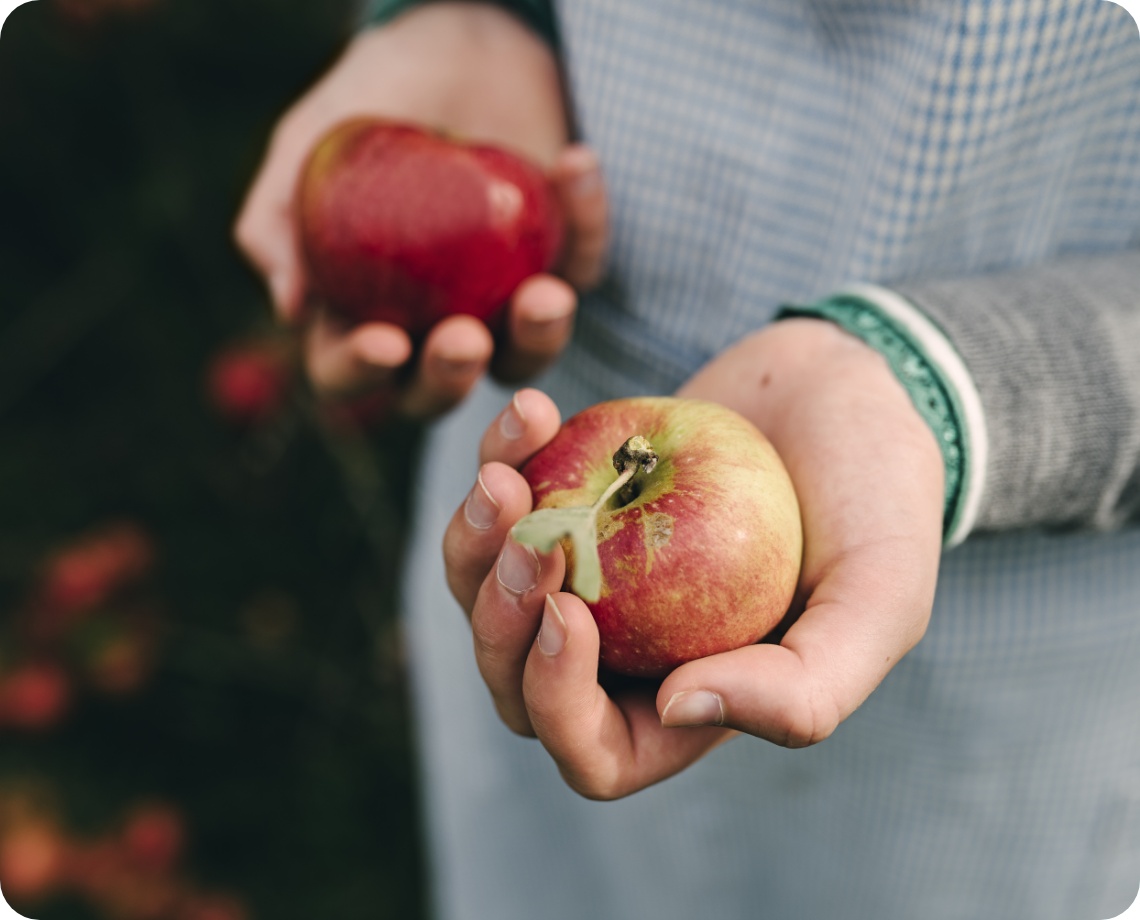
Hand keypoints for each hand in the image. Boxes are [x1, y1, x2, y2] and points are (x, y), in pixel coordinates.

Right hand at [233, 3, 607, 418]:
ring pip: (523, 358)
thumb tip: (291, 306)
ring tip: (547, 295)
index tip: (385, 342)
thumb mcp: (309, 142)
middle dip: (450, 378)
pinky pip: (584, 263)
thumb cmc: (371, 100)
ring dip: (538, 339)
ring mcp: (501, 305)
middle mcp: (430, 327)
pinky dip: (586, 220)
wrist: (454, 45)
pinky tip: (572, 164)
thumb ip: (276, 217)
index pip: (346, 372)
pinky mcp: (564, 265)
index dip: (359, 371)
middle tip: (465, 339)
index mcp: (357, 315)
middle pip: (436, 391)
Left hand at [443, 320, 945, 798]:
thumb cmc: (877, 500)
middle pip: (513, 680)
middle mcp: (627, 651)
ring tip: (503, 474)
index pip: (592, 753)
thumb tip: (675, 710)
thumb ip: (806, 689)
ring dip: (474, 543)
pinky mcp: (569, 502)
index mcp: (688, 702)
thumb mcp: (879, 599)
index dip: (557, 703)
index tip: (567, 612)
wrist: (851, 389)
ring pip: (486, 595)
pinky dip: (502, 458)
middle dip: (495, 619)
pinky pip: (503, 503)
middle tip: (521, 531)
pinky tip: (534, 412)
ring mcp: (590, 575)